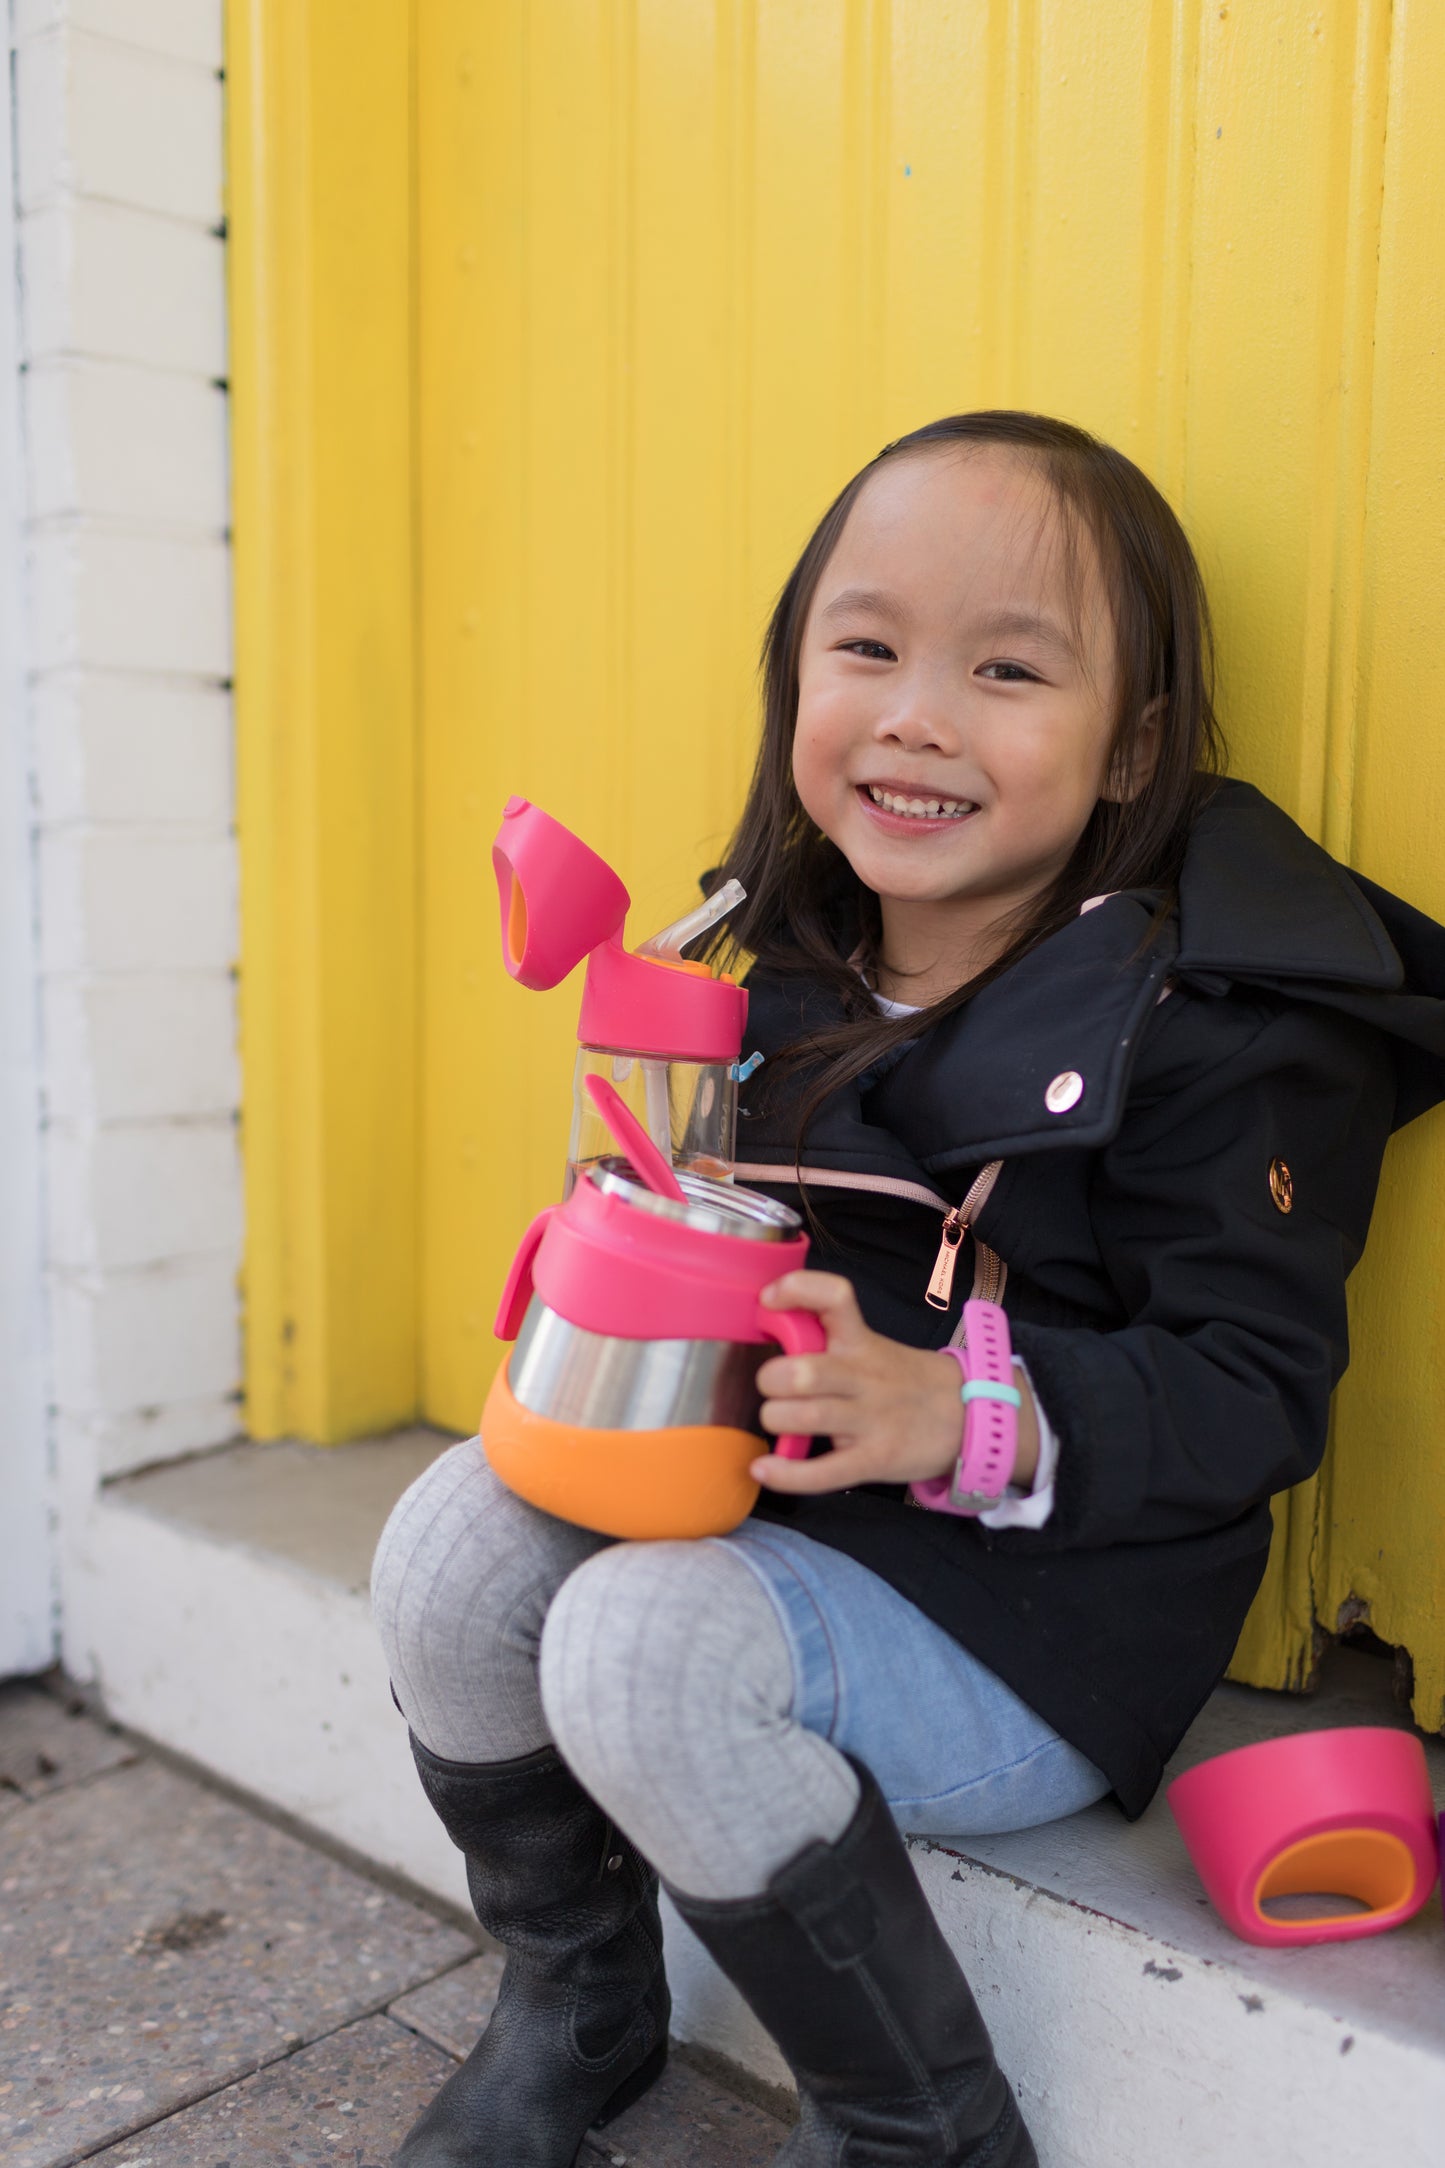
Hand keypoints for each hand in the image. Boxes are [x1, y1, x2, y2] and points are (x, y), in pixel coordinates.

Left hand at [752, 1272, 1039, 1495]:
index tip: (768, 1300)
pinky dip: (787, 1474)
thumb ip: (828, 1342)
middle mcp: (863, 1376)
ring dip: (776, 1419)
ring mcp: (871, 1419)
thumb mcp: (872, 1348)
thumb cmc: (904, 1381)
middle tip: (770, 1386)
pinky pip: (825, 1472)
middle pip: (806, 1371)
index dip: (797, 1291)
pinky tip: (763, 1469)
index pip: (835, 1298)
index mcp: (860, 1341)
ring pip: (809, 1416)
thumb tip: (771, 1332)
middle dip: (771, 1379)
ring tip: (776, 1421)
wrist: (968, 1416)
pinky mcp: (875, 1459)